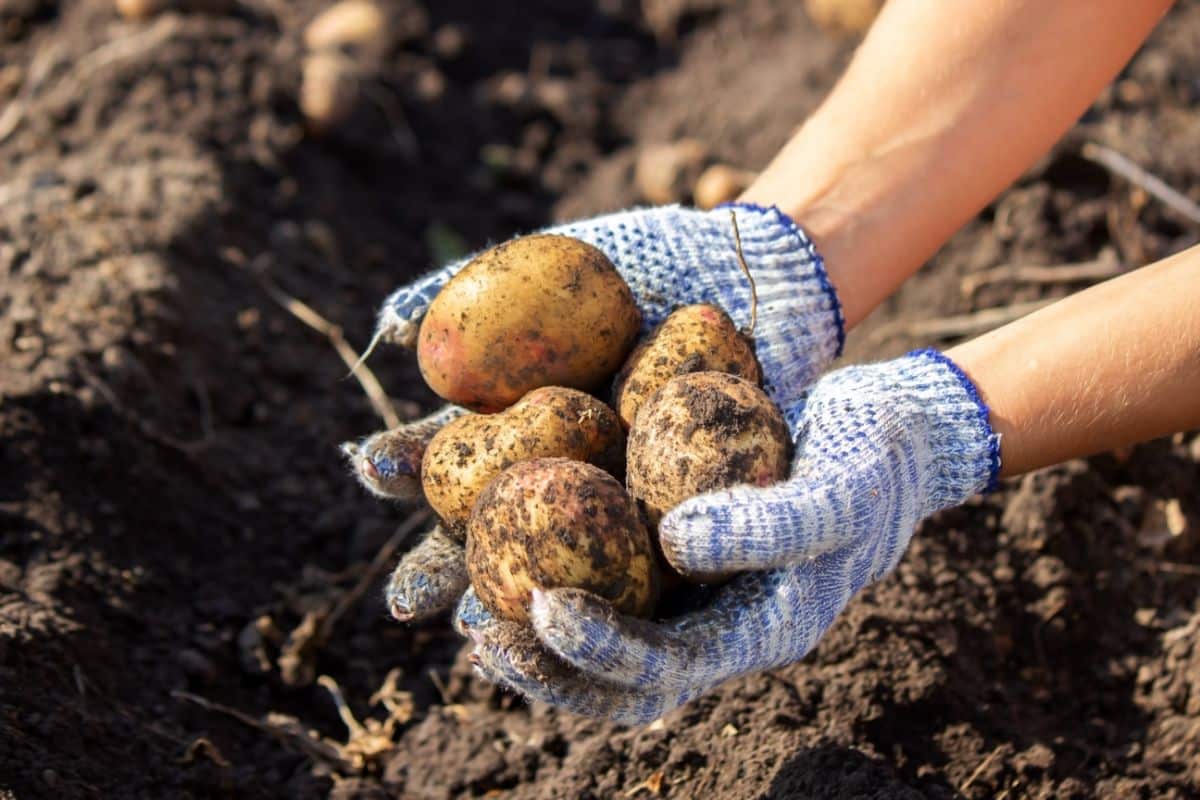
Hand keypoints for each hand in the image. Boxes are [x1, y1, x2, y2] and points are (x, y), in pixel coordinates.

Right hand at [355, 203, 845, 621]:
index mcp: (515, 418)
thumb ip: (477, 286)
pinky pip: (637, 569)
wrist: (753, 270)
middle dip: (442, 568)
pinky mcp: (679, 523)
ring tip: (479, 629)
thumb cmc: (652, 260)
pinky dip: (606, 601)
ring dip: (512, 602)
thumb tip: (389, 326)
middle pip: (486, 530)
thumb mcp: (562, 259)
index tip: (370, 469)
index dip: (405, 465)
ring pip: (551, 565)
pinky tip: (581, 624)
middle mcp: (556, 471)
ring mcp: (615, 501)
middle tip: (410, 601)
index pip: (445, 453)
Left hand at [461, 349, 999, 722]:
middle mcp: (709, 624)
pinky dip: (552, 564)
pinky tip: (499, 536)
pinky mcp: (666, 545)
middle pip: (615, 676)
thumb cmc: (873, 465)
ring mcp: (686, 591)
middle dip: (546, 665)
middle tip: (479, 629)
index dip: (603, 650)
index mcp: (753, 632)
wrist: (887, 438)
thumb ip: (770, 524)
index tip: (542, 609)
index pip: (667, 668)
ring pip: (598, 632)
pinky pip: (602, 570)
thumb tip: (674, 543)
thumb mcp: (838, 490)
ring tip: (464, 603)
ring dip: (531, 630)